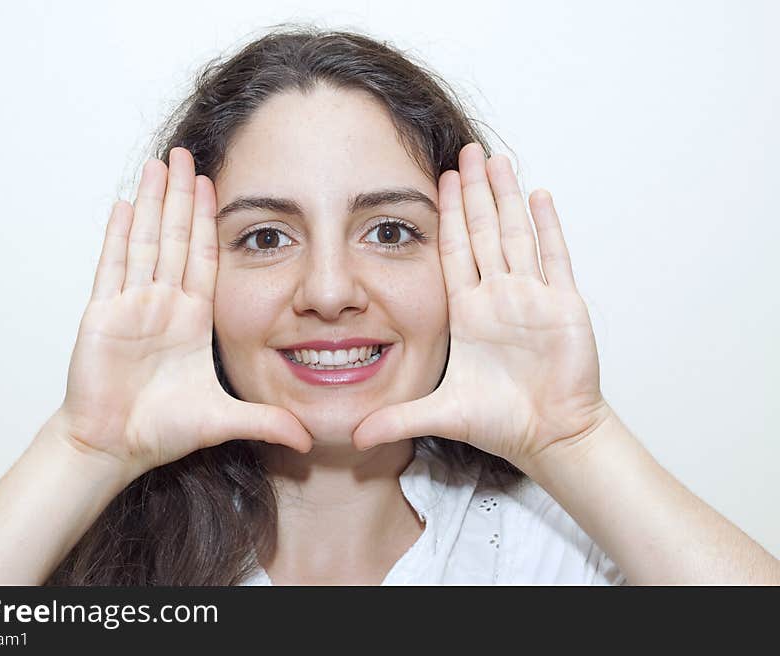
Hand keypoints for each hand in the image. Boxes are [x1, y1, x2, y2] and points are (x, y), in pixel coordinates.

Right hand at [58, 148, 311, 476]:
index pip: (204, 258)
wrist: (114, 447)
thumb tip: (309, 439)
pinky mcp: (103, 314)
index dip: (209, 223)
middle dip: (182, 196)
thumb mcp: (224, 419)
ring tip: (160, 164)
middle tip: (188, 155)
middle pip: (175, 238)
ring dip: (153, 202)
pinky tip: (123, 203)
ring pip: (146, 242)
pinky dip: (118, 235)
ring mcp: (132, 306)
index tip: (216, 186)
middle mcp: (163, 305)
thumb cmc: (161, 431)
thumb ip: (266, 421)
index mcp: (192, 320)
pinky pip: (112, 266)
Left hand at [352, 143, 610, 470]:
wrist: (549, 436)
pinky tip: (538, 195)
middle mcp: (498, 296)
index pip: (453, 251)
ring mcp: (532, 297)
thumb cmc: (501, 422)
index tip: (439, 180)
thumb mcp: (440, 413)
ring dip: (506, 197)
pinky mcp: (563, 305)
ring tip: (497, 159)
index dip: (447, 216)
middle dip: (475, 191)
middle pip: (483, 231)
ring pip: (516, 234)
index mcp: (468, 311)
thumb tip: (353, 437)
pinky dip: (547, 226)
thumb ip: (397, 419)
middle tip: (468, 150)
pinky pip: (554, 257)